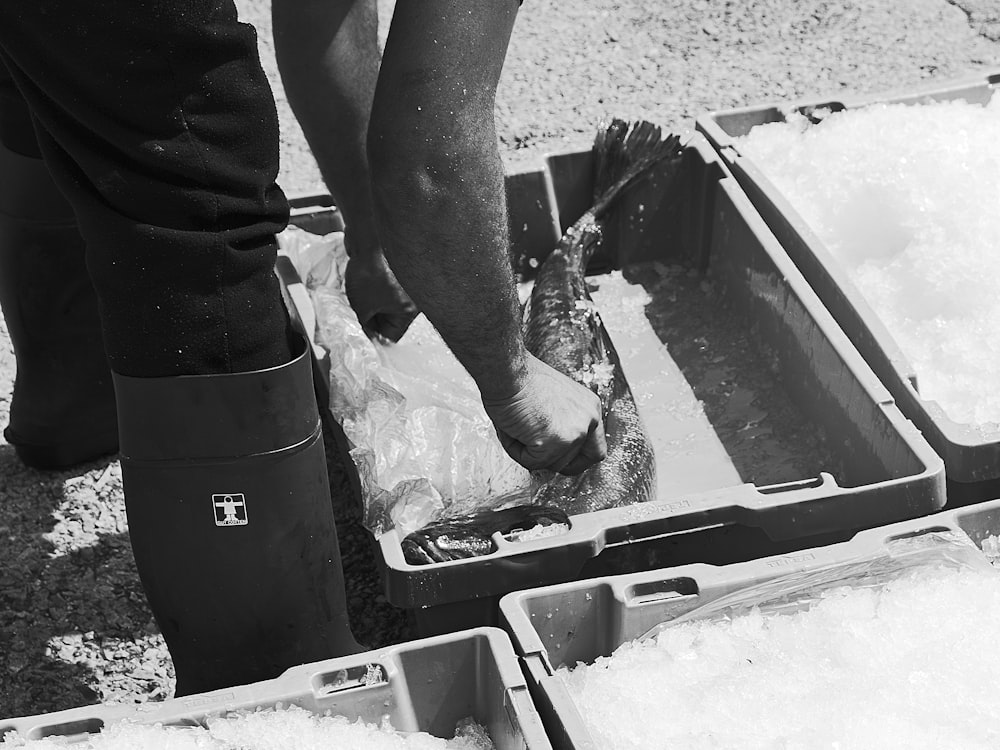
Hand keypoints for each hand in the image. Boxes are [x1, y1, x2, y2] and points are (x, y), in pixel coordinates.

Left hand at [344, 248, 418, 342]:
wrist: (368, 239)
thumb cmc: (370, 273)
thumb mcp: (362, 308)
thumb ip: (364, 327)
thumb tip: (363, 336)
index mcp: (410, 310)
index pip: (392, 336)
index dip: (373, 339)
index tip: (360, 339)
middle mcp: (413, 297)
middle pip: (390, 320)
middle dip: (371, 321)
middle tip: (356, 321)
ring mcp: (405, 283)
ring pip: (385, 304)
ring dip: (370, 306)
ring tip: (355, 303)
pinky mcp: (395, 271)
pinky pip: (382, 289)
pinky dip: (371, 292)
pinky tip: (359, 289)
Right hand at [483, 355, 606, 474]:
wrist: (508, 372)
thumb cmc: (522, 379)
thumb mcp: (555, 400)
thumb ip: (562, 423)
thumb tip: (551, 450)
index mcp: (590, 408)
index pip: (595, 449)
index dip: (576, 459)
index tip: (560, 459)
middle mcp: (589, 420)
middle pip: (577, 463)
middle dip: (552, 461)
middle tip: (533, 449)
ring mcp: (574, 433)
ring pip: (551, 464)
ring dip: (529, 452)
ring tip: (517, 427)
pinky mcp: (554, 444)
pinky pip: (532, 463)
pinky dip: (516, 451)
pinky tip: (513, 428)